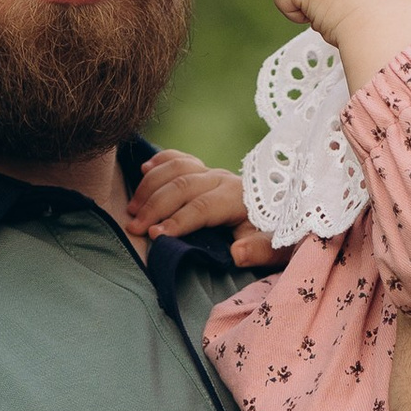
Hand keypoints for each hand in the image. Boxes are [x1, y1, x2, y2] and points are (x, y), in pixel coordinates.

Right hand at [125, 149, 277, 266]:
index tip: (155, 235)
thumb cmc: (271, 237)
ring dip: (150, 187)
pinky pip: (178, 158)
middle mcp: (223, 180)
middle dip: (154, 206)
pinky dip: (159, 161)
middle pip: (183, 186)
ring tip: (132, 209)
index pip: (203, 207)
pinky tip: (144, 170)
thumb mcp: (276, 248)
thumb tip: (238, 253)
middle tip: (134, 227)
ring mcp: (211, 172)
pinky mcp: (203, 170)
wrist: (278, 216)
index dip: (178, 221)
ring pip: (176, 169)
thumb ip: (260, 251)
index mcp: (239, 198)